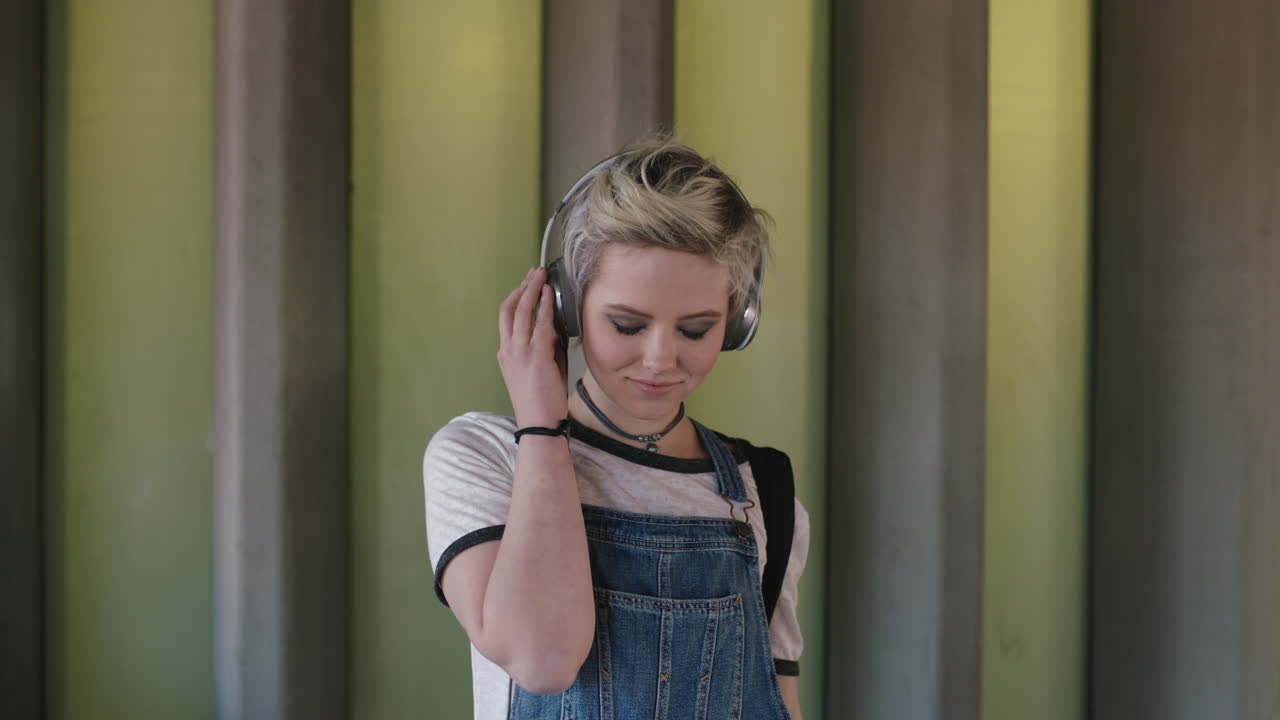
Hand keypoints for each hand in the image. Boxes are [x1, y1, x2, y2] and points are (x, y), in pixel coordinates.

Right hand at [497, 267, 568, 427]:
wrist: (539, 424)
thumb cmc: (541, 402)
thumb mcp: (539, 369)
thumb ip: (545, 346)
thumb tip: (554, 326)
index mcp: (506, 354)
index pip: (506, 318)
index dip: (516, 297)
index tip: (527, 284)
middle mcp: (508, 350)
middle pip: (509, 309)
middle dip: (522, 287)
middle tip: (534, 272)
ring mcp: (519, 352)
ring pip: (521, 311)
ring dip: (532, 289)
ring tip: (541, 275)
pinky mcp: (534, 356)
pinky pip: (539, 324)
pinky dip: (544, 306)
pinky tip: (549, 294)